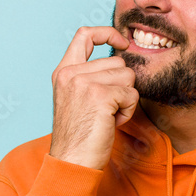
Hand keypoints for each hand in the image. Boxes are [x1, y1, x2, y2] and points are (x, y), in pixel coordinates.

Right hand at [49, 26, 137, 170]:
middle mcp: (70, 73)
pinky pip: (131, 94)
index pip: (85, 34)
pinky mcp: (100, 96)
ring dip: (125, 99)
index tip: (122, 43)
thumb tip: (121, 57)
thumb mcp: (77, 98)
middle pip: (118, 62)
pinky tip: (111, 124)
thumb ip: (90, 76)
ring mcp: (83, 82)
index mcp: (63, 72)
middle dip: (121, 86)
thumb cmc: (79, 137)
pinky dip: (127, 111)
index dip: (108, 33)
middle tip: (105, 110)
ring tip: (106, 117)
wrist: (71, 162)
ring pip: (128, 77)